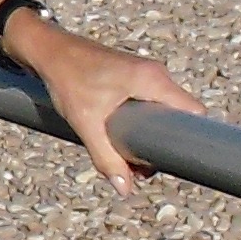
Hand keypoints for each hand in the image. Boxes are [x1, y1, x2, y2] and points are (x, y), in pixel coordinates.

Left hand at [7, 17, 201, 193]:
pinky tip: (120, 137)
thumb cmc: (67, 79)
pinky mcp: (132, 75)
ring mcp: (144, 73)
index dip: (189, 138)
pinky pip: (148, 102)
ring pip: (161, 110)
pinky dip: (140, 122)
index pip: (193, 110)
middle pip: (177, 115)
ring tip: (128, 156)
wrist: (47, 50)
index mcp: (152, 80)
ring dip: (149, 134)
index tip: (171, 160)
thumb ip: (106, 158)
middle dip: (162, 143)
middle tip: (141, 166)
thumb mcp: (87, 123)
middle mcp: (154, 73)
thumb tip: (124, 189)